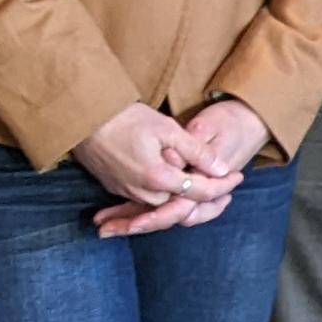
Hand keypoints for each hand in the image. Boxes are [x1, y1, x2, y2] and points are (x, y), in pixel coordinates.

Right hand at [74, 102, 240, 238]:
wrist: (82, 117)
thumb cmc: (126, 117)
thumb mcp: (168, 129)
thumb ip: (196, 151)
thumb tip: (220, 168)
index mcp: (158, 178)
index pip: (199, 191)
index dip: (222, 186)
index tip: (239, 176)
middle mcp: (141, 191)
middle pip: (181, 204)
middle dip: (206, 199)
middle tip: (227, 189)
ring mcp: (125, 191)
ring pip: (162, 205)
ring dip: (183, 201)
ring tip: (205, 191)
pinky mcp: (114, 186)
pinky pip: (143, 201)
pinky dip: (162, 198)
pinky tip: (173, 191)